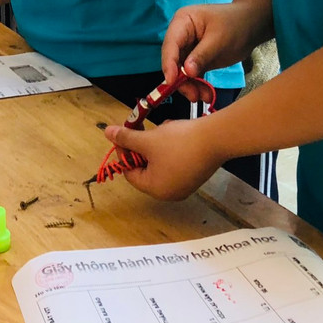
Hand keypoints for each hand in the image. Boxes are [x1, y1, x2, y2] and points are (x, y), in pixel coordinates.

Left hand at [102, 116, 226, 200]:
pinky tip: (177, 133)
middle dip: (143, 146)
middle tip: (145, 130)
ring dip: (157, 144)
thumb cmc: (178, 142)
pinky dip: (171, 147)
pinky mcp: (196, 174)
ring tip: (164, 130)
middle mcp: (170, 193)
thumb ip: (126, 138)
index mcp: (156, 189)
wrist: (216, 138)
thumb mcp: (148, 139)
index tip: (125, 134)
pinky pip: (175, 161)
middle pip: (145, 168)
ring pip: (160, 162)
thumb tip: (106, 132)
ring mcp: (185, 185)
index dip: (125, 152)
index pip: (130, 173)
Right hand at [161, 3, 254, 91]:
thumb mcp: (219, 40)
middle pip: (174, 61)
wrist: (252, 26)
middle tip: (192, 95)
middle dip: (181, 80)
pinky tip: (207, 94)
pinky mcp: (196, 59)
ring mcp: (188, 48)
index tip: (171, 81)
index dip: (169, 63)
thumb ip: (202, 56)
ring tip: (204, 97)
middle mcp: (181, 35)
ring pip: (182, 71)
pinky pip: (192, 75)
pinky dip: (198, 85)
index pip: (170, 44)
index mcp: (183, 22)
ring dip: (191, 86)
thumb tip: (186, 72)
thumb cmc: (236, 25)